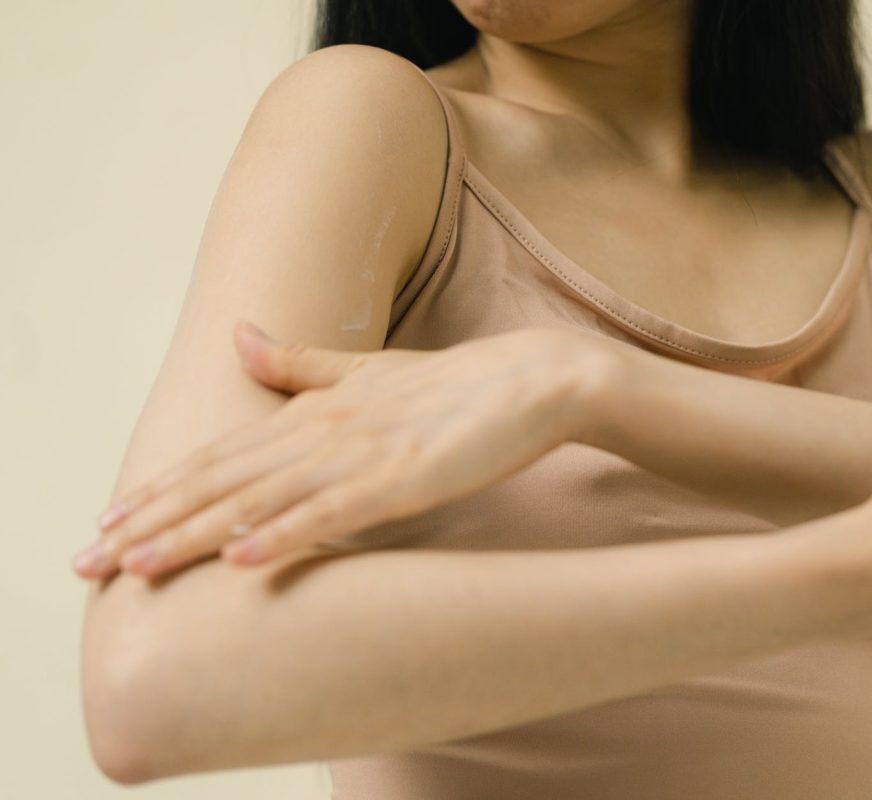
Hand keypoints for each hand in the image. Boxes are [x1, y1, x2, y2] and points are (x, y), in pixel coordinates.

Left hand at [72, 321, 614, 579]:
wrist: (532, 379)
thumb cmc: (455, 385)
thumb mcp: (370, 374)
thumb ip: (301, 365)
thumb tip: (239, 336)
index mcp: (315, 409)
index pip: (221, 454)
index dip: (162, 488)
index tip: (108, 521)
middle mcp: (325, 428)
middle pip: (223, 479)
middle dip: (153, 522)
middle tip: (90, 560)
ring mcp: (363, 453)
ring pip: (263, 498)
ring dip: (196, 533)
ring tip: (139, 567)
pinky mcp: (404, 478)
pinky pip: (334, 512)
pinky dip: (286, 535)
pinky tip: (245, 559)